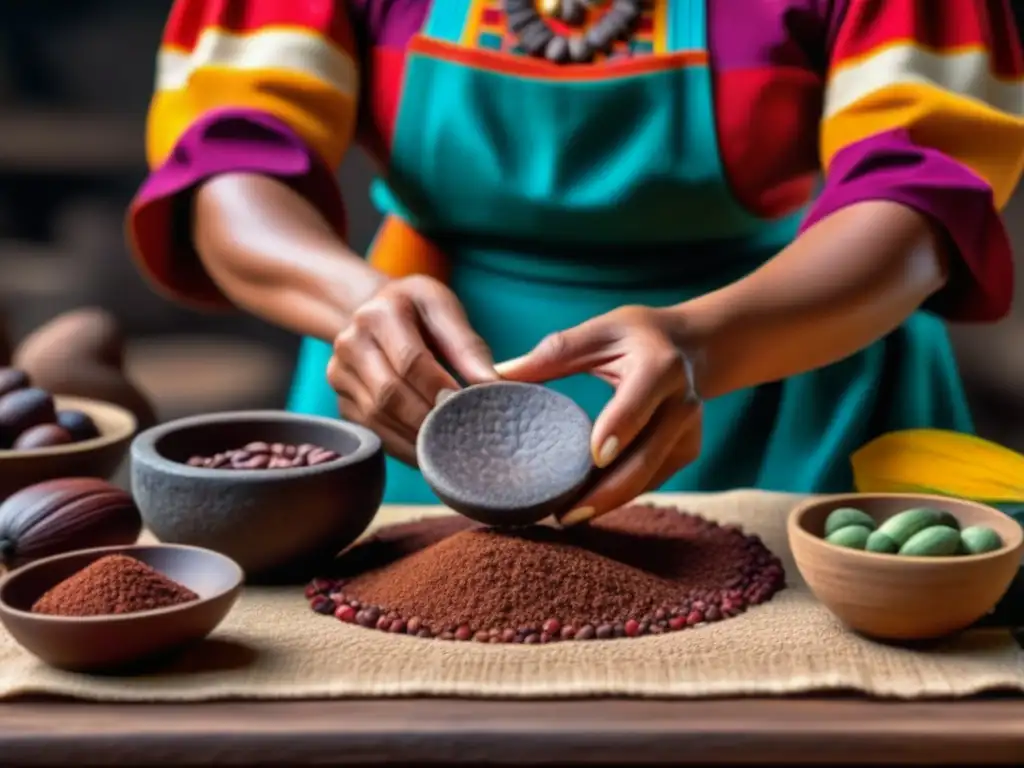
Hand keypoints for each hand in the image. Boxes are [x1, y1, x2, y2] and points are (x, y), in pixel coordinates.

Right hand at [328, 275, 496, 463]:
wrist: (373, 312)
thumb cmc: (417, 312)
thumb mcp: (443, 310)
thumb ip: (467, 346)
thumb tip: (491, 385)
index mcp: (379, 314)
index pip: (410, 360)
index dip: (439, 388)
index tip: (467, 407)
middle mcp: (350, 343)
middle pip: (389, 393)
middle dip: (428, 419)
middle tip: (462, 435)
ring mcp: (339, 374)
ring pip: (377, 417)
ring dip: (415, 438)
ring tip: (449, 448)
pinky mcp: (341, 402)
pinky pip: (371, 432)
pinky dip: (401, 447)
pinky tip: (427, 452)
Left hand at [495, 305, 701, 525]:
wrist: (692, 347)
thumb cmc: (637, 336)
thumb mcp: (600, 331)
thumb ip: (555, 353)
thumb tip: (497, 376)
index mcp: (660, 367)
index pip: (638, 403)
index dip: (619, 429)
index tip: (594, 458)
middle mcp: (682, 404)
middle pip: (646, 457)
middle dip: (607, 491)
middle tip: (564, 515)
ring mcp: (688, 433)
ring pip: (649, 478)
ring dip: (609, 500)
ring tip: (566, 517)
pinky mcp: (686, 453)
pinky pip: (651, 481)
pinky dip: (620, 494)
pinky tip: (588, 504)